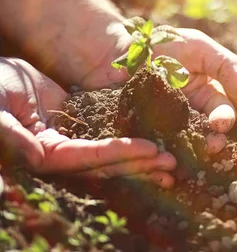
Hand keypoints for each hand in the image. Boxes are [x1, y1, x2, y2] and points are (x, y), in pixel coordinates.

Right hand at [0, 58, 175, 187]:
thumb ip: (13, 136)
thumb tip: (37, 158)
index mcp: (47, 153)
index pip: (90, 157)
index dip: (121, 153)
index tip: (151, 150)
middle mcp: (65, 152)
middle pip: (108, 162)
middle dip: (141, 164)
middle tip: (172, 163)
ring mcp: (75, 137)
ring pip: (114, 151)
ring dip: (142, 157)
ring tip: (172, 160)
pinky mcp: (82, 120)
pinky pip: (112, 129)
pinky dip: (133, 134)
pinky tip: (157, 133)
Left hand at [82, 26, 236, 150]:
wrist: (114, 50)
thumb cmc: (161, 44)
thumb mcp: (200, 48)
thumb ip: (227, 66)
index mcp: (207, 96)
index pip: (223, 111)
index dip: (226, 119)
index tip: (222, 123)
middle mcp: (191, 116)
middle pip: (207, 135)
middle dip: (214, 142)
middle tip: (213, 146)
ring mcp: (166, 128)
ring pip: (185, 146)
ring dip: (192, 154)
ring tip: (193, 159)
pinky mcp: (142, 136)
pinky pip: (154, 149)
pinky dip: (159, 157)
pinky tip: (163, 163)